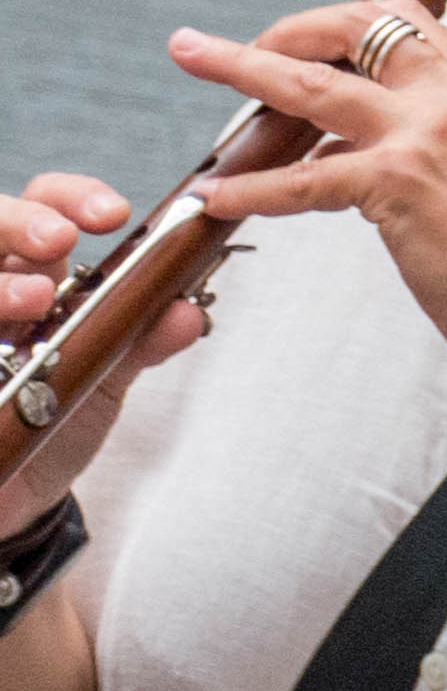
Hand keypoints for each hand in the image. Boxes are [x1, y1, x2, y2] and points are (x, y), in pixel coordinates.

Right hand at [0, 171, 188, 518]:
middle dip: (22, 221)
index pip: (46, 208)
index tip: (114, 215)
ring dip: (0, 282)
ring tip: (37, 301)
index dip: (72, 198)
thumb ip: (139, 341)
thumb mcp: (103, 377)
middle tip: (60, 242)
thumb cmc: (52, 421)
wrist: (13, 492)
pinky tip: (2, 347)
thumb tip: (184, 311)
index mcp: (37, 277)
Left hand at [174, 9, 446, 355]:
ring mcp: (423, 133)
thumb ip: (421, 136)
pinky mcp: (396, 181)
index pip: (402, 21)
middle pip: (352, 29)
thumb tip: (339, 141)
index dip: (339, 22)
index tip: (298, 39)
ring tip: (194, 59)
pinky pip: (301, 178)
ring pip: (312, 86)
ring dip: (240, 69)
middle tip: (228, 46)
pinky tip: (218, 196)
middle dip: (281, 30)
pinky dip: (251, 187)